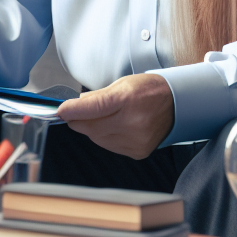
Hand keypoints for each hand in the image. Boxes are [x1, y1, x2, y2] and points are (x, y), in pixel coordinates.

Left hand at [57, 73, 174, 159]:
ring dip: (91, 130)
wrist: (177, 104)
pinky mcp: (138, 152)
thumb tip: (73, 106)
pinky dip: (105, 138)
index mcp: (127, 99)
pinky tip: (114, 127)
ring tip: (103, 118)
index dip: (71, 110)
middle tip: (75, 113)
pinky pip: (110, 146)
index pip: (91, 108)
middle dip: (78, 120)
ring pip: (97, 139)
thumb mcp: (121, 84)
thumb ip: (95, 97)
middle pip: (90, 127)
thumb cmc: (148, 91)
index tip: (58, 111)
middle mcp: (132, 122)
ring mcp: (136, 140)